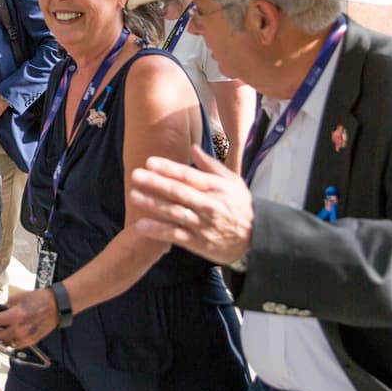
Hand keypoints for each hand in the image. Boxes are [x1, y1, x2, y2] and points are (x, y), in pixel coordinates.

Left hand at [0, 287, 58, 348]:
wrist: (56, 306)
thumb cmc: (38, 299)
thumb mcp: (19, 297)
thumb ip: (5, 305)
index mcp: (16, 315)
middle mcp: (19, 329)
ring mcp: (26, 337)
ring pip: (5, 343)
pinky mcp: (31, 342)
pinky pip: (15, 345)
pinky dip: (9, 341)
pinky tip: (10, 333)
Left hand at [129, 146, 253, 265]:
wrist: (257, 239)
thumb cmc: (241, 206)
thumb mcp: (233, 181)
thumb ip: (211, 165)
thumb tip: (193, 147)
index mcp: (216, 188)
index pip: (188, 176)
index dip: (168, 168)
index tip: (150, 162)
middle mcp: (209, 205)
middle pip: (179, 192)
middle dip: (155, 183)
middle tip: (135, 175)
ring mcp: (203, 225)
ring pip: (175, 213)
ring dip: (153, 204)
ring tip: (134, 196)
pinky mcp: (199, 243)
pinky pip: (176, 235)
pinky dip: (158, 231)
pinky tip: (141, 225)